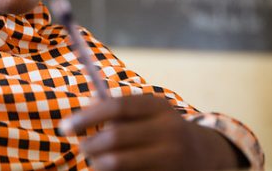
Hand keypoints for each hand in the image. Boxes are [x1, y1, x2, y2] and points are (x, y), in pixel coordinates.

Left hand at [60, 94, 240, 170]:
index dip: (87, 117)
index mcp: (159, 107)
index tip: (66, 127)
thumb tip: (84, 108)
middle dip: (90, 145)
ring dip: (97, 164)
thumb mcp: (149, 112)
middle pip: (115, 137)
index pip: (116, 107)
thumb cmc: (162, 129)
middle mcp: (168, 131)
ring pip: (118, 163)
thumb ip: (119, 109)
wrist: (206, 155)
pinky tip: (108, 170)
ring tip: (94, 162)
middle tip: (82, 148)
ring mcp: (171, 158)